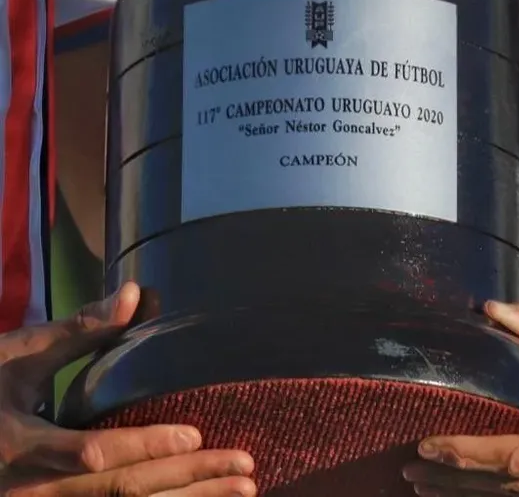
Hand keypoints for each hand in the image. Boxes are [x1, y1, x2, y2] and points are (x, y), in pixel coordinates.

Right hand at [0, 282, 255, 495]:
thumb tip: (135, 291)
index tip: (195, 435)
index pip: (90, 455)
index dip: (143, 446)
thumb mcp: (17, 357)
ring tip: (244, 490)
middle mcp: (30, 493)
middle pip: (120, 493)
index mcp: (20, 447)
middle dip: (189, 481)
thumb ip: (78, 331)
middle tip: (246, 468)